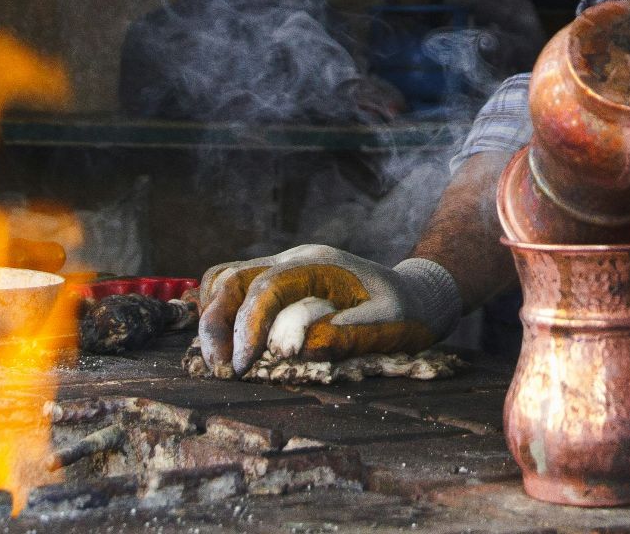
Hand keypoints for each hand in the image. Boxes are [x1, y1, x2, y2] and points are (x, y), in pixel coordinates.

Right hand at [197, 244, 460, 376]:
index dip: (248, 327)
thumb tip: (294, 347)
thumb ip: (345, 335)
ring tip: (218, 361)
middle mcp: (294, 260)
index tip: (241, 367)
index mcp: (319, 266)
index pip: (267, 289)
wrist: (416, 294)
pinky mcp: (278, 282)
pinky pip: (234, 287)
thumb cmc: (405, 312)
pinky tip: (224, 345)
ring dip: (212, 318)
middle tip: (221, 370)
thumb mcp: (388, 325)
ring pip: (225, 278)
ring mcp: (283, 267)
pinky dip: (219, 311)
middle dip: (217, 324)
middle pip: (233, 278)